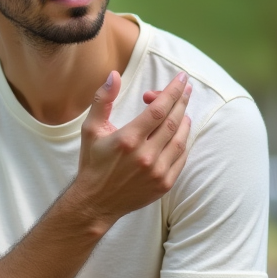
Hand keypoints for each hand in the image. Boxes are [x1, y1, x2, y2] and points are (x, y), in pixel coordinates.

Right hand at [69, 71, 192, 225]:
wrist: (96, 202)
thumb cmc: (93, 163)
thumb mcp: (90, 129)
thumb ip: (102, 100)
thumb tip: (114, 75)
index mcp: (128, 139)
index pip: (158, 109)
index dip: (172, 92)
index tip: (182, 79)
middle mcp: (145, 156)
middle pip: (172, 122)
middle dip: (182, 101)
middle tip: (186, 88)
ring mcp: (157, 172)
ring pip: (180, 140)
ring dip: (184, 120)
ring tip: (183, 109)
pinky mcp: (164, 184)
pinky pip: (181, 158)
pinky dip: (183, 142)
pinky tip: (180, 132)